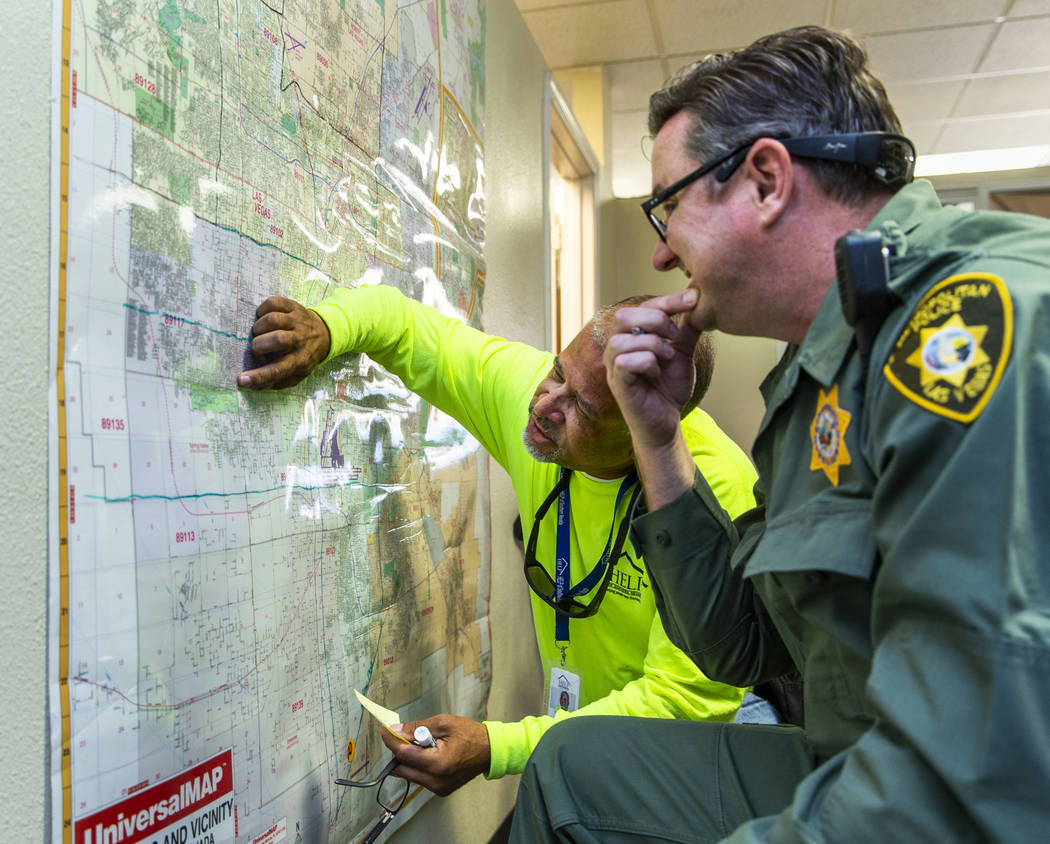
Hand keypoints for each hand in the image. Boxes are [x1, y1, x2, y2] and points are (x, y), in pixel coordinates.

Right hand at [237, 296, 330, 388]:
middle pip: (279, 339)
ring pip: (274, 319)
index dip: (258, 376)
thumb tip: (252, 385)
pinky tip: (262, 317)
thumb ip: (276, 381)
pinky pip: (273, 303)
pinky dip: (263, 309)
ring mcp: (297, 321)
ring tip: (258, 332)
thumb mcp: (296, 375)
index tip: (241, 379)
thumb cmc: (303, 357)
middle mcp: (300, 340)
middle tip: (256, 347)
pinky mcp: (293, 306)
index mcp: (300, 361)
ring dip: (259, 327)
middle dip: (259, 344)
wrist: (324, 334)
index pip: (278, 371)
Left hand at [380, 714, 489, 795]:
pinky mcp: (440, 790)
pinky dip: (418, 765)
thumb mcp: (443, 723)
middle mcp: (436, 781)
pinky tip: (427, 753)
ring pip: (409, 774)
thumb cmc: (470, 734)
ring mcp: (438, 788)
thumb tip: (396, 730)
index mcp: (437, 764)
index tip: (384, 730)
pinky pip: (420, 778)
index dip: (391, 741)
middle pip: (402, 768)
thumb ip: (417, 728)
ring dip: (408, 758)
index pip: (403, 754)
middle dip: (398, 750)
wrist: (490, 751)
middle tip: (401, 734)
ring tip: (420, 743)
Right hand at [603, 288, 701, 450]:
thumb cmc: (668, 389)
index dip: (668, 300)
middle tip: (674, 335)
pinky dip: (647, 362)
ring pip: (622, 340)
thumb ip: (686, 330)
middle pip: (622, 316)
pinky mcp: (618, 386)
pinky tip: (657, 372)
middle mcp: (617, 349)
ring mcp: (614, 368)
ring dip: (652, 344)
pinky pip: (625, 362)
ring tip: (668, 357)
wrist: (667, 423)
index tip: (694, 298)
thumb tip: (698, 302)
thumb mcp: (682, 354)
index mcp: (631, 338)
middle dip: (654, 320)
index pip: (643, 307)